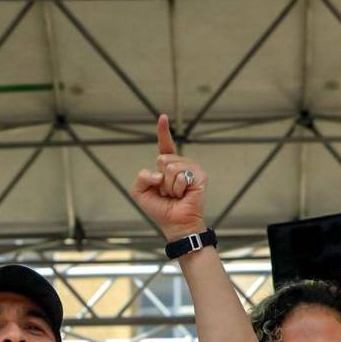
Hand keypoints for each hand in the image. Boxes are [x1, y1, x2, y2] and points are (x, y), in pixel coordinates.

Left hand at [131, 114, 207, 240]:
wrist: (175, 224)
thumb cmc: (160, 209)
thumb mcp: (140, 193)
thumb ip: (141, 177)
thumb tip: (157, 172)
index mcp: (168, 166)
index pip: (165, 146)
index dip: (163, 132)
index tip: (162, 117)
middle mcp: (181, 165)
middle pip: (163, 159)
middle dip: (160, 180)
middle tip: (167, 193)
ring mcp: (192, 169)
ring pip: (171, 168)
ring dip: (168, 186)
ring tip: (175, 195)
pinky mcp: (200, 176)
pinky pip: (181, 176)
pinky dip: (177, 189)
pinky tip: (183, 195)